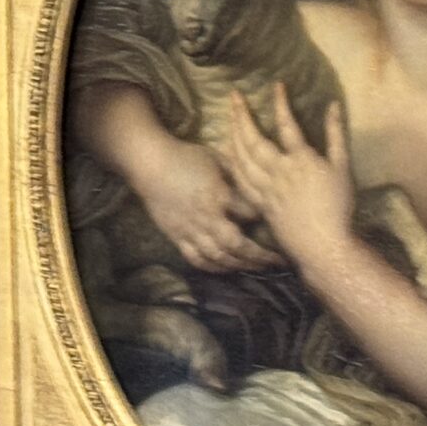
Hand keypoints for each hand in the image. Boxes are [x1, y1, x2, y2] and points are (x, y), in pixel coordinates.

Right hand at [130, 136, 274, 272]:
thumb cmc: (185, 156)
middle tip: (276, 260)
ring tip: (257, 268)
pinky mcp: (177, 237)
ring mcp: (190, 230)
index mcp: (218, 195)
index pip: (249, 213)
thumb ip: (237, 174)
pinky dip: (214, 268)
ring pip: (218, 257)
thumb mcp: (217, 159)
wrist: (149, 164)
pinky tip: (227, 269)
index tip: (276, 223)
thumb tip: (256, 182)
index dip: (265, 219)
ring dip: (240, 265)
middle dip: (259, 255)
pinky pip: (197, 259)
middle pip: (236, 244)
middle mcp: (207, 217)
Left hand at [222, 85, 356, 274]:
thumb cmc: (338, 207)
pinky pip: (241, 180)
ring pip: (242, 159)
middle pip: (253, 140)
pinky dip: (233, 164)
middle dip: (242, 116)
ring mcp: (267, 189)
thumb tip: (333, 106)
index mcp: (301, 160)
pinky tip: (228, 154)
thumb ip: (336, 134)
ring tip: (229, 119)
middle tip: (234, 98)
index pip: (287, 125)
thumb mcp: (342, 167)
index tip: (276, 86)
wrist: (324, 244)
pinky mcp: (261, 205)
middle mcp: (279, 172)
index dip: (280, 103)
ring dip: (233, 136)